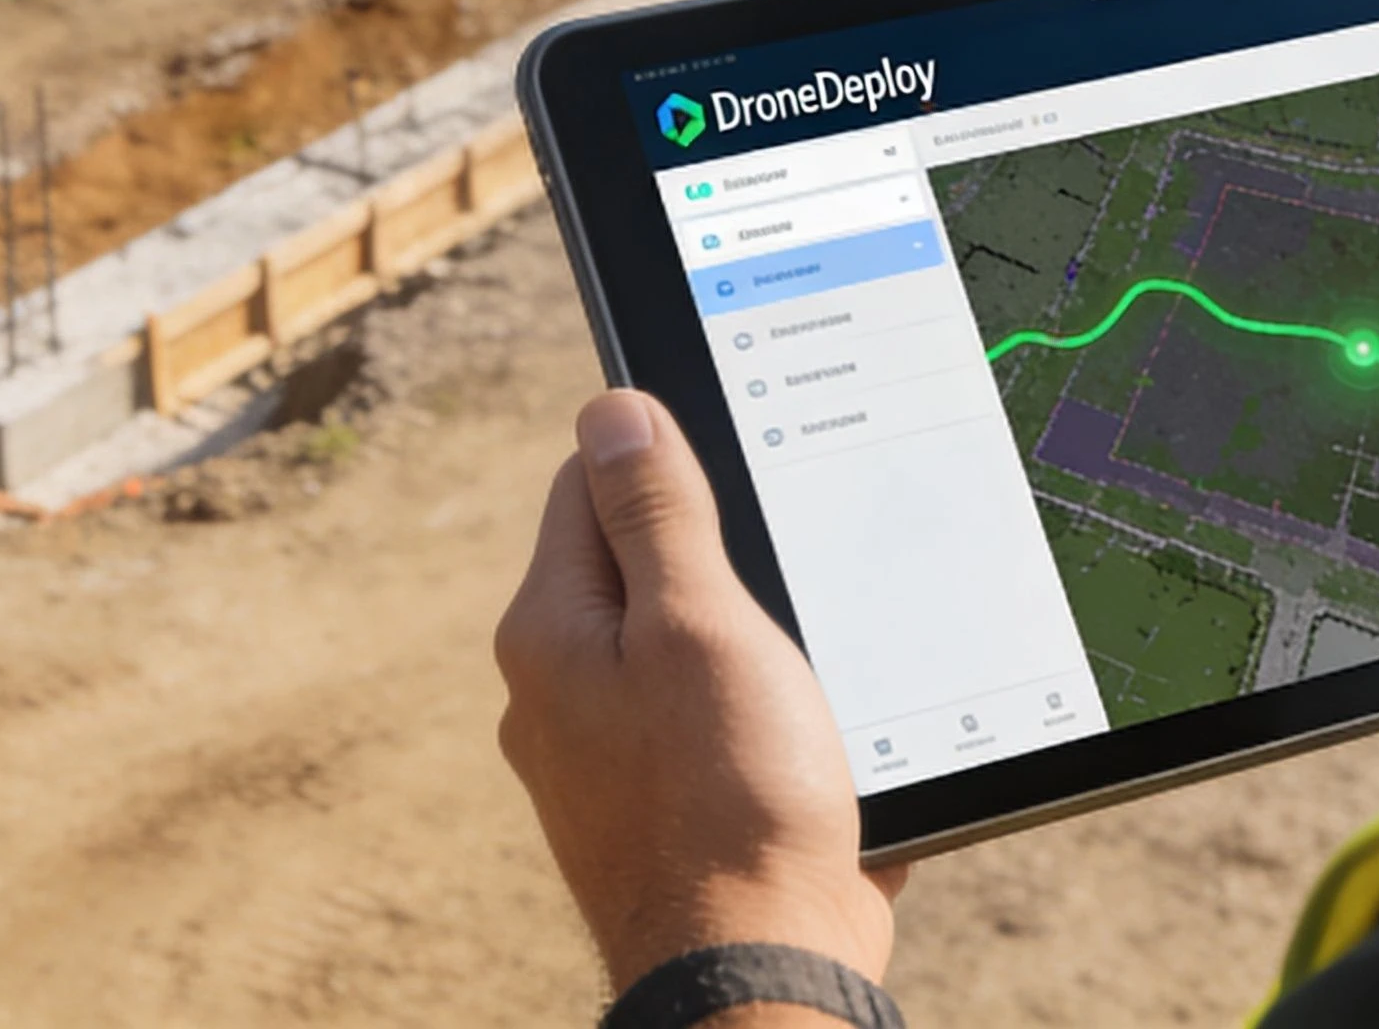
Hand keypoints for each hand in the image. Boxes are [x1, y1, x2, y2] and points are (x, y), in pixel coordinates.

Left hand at [495, 390, 901, 1000]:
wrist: (760, 972)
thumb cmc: (730, 802)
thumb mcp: (700, 625)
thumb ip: (657, 514)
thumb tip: (611, 407)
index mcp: (552, 634)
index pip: (592, 485)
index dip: (671, 460)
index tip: (747, 469)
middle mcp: (564, 695)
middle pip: (646, 569)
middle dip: (728, 563)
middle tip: (798, 581)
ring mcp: (616, 762)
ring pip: (695, 654)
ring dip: (763, 650)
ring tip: (816, 677)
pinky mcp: (674, 815)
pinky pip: (727, 734)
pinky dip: (778, 727)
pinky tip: (826, 745)